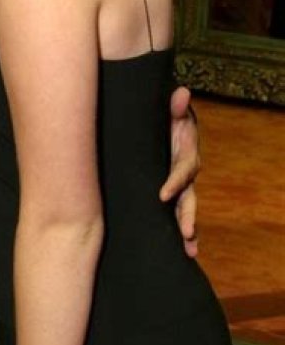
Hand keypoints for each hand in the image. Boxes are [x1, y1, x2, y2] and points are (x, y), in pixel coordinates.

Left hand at [159, 85, 199, 256]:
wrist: (154, 120)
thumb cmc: (160, 114)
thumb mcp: (167, 107)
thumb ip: (175, 104)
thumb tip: (181, 94)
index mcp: (186, 151)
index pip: (184, 169)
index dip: (176, 181)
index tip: (163, 195)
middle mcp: (185, 170)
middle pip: (189, 196)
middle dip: (187, 216)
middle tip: (187, 234)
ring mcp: (178, 183)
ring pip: (185, 209)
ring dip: (188, 230)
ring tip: (190, 251)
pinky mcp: (167, 190)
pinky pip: (173, 211)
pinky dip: (177, 230)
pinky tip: (181, 250)